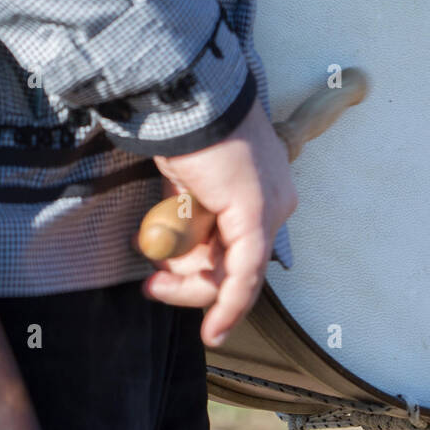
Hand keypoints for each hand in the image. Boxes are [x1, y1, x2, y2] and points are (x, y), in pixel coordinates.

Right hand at [142, 98, 296, 347]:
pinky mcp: (255, 216)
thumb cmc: (185, 129)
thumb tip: (175, 257)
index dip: (200, 274)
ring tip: (155, 255)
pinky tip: (213, 333)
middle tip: (153, 287)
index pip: (239, 250)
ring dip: (184, 274)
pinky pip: (243, 275)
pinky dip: (228, 306)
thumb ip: (191, 220)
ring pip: (230, 273)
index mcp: (265, 188)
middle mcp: (277, 200)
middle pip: (235, 266)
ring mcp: (269, 208)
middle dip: (188, 280)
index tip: (162, 284)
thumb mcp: (188, 183)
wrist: (188, 96)